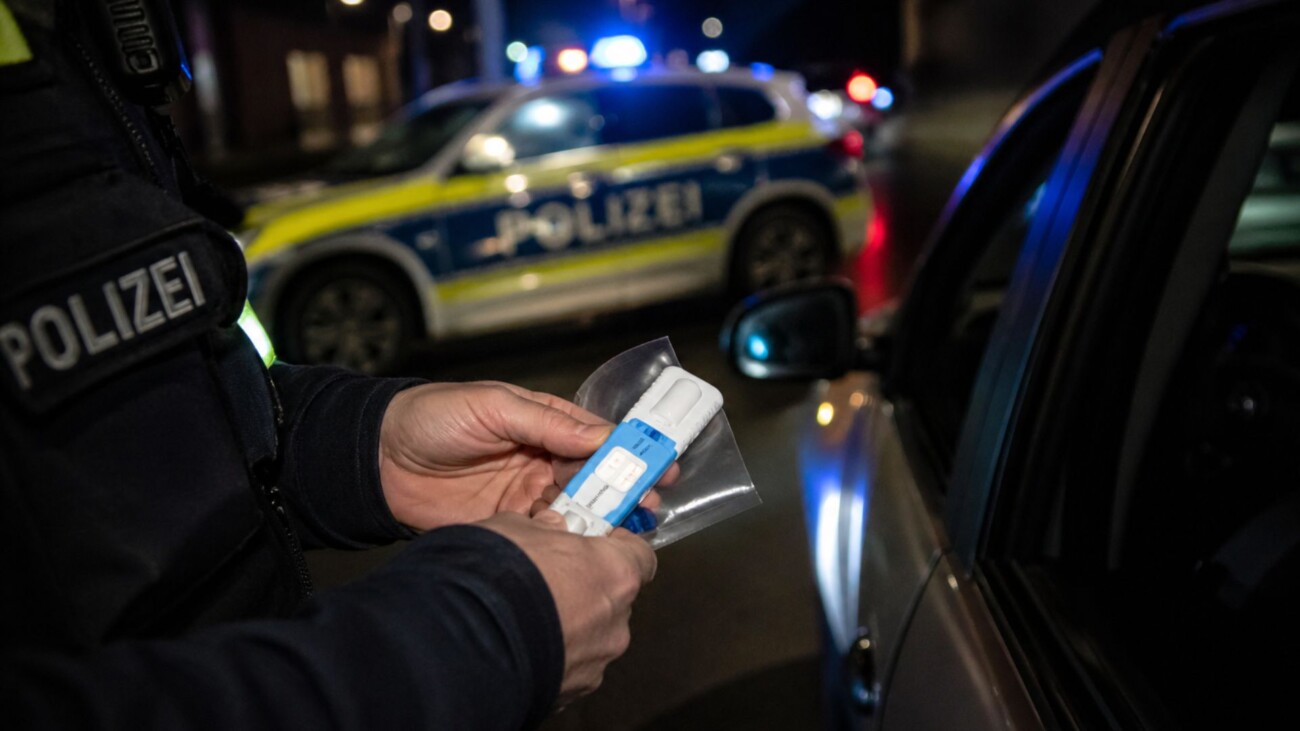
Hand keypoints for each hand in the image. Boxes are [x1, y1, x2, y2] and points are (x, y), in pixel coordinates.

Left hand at [379, 382, 663, 530]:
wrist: (377, 460)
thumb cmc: (432, 417)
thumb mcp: (494, 406)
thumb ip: (548, 422)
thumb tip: (601, 435)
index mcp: (544, 424)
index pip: (598, 437)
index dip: (630, 449)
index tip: (659, 462)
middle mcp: (542, 461)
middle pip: (596, 477)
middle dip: (626, 489)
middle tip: (649, 502)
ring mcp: (527, 496)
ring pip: (578, 509)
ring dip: (603, 518)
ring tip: (627, 527)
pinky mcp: (509, 528)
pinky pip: (548, 536)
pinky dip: (568, 542)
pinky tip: (586, 545)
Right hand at [479, 510, 656, 705]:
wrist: (468, 638)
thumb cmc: (501, 573)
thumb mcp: (518, 528)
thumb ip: (544, 529)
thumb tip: (549, 527)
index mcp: (616, 573)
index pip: (641, 557)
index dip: (619, 549)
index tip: (598, 544)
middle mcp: (616, 621)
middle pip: (614, 599)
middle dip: (587, 589)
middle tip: (551, 580)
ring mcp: (597, 661)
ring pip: (593, 637)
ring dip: (570, 626)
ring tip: (528, 619)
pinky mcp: (573, 691)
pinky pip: (571, 667)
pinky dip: (553, 656)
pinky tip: (521, 646)